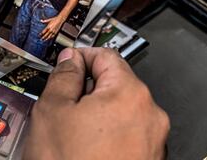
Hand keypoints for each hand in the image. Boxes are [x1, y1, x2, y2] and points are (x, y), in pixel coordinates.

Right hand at [25, 48, 169, 159]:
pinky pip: (129, 136)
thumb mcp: (52, 112)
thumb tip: (71, 60)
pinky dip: (109, 136)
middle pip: (117, 84)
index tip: (67, 64)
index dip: (82, 56)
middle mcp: (150, 115)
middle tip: (63, 103)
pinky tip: (86, 151)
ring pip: (123, 112)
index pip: (107, 56)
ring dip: (98, 114)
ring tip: (72, 134)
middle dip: (89, 89)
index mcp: (130, 94)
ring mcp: (154, 142)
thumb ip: (64, 76)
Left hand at [39, 15, 65, 40]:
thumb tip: (41, 20)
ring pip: (49, 36)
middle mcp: (50, 30)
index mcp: (48, 27)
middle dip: (43, 37)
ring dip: (46, 39)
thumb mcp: (49, 20)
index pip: (43, 32)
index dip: (41, 34)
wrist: (60, 20)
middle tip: (40, 39)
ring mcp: (53, 31)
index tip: (39, 35)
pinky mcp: (56, 32)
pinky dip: (50, 38)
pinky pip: (53, 36)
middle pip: (46, 35)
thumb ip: (44, 21)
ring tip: (44, 40)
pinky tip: (49, 39)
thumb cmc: (54, 19)